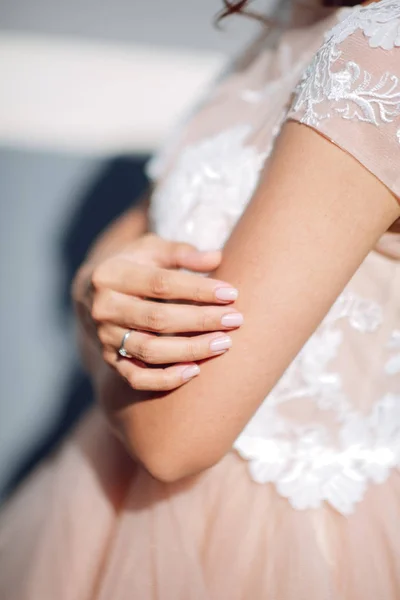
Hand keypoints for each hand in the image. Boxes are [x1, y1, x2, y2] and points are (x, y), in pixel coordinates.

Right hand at [73, 233, 242, 390]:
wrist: (92, 294)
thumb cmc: (133, 266)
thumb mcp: (150, 249)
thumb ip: (181, 253)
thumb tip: (216, 258)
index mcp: (111, 275)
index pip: (161, 284)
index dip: (198, 289)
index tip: (231, 293)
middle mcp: (104, 308)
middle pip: (158, 319)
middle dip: (201, 320)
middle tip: (235, 319)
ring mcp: (104, 337)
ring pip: (150, 351)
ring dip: (190, 350)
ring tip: (224, 343)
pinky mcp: (110, 360)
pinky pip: (137, 378)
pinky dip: (165, 379)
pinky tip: (195, 371)